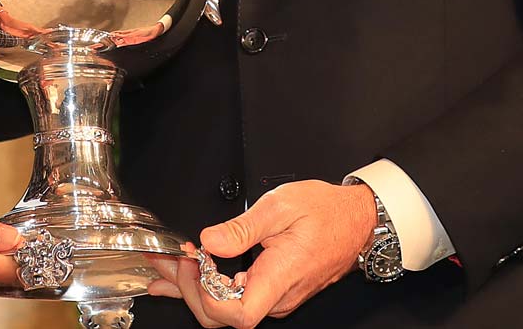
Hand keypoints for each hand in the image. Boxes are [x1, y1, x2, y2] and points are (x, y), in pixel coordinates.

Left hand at [146, 180, 375, 326]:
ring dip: (191, 288)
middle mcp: (277, 296)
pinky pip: (234, 298)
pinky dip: (205, 287)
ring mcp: (275, 297)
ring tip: (165, 266)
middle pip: (222, 316)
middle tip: (168, 257)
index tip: (191, 264)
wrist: (357, 220)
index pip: (237, 314)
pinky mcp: (272, 290)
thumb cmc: (327, 212)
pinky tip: (183, 278)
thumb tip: (210, 240)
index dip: (206, 297)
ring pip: (225, 308)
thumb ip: (242, 227)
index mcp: (280, 278)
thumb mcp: (282, 206)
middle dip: (187, 289)